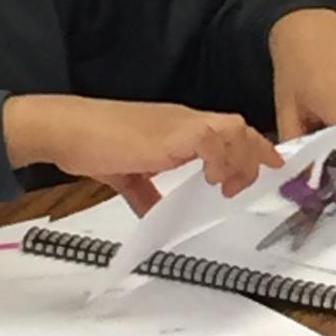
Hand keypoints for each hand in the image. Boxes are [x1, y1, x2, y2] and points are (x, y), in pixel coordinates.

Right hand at [1, 95, 282, 213]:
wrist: (69, 130)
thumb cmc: (92, 146)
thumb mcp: (126, 175)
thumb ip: (144, 194)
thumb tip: (152, 214)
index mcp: (177, 128)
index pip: (226, 130)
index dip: (250, 147)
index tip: (266, 167)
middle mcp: (184, 121)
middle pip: (237, 127)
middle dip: (255, 153)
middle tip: (257, 181)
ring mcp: (178, 124)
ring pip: (231, 129)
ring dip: (240, 158)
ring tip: (230, 186)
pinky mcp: (170, 132)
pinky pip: (210, 138)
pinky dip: (219, 159)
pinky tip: (212, 180)